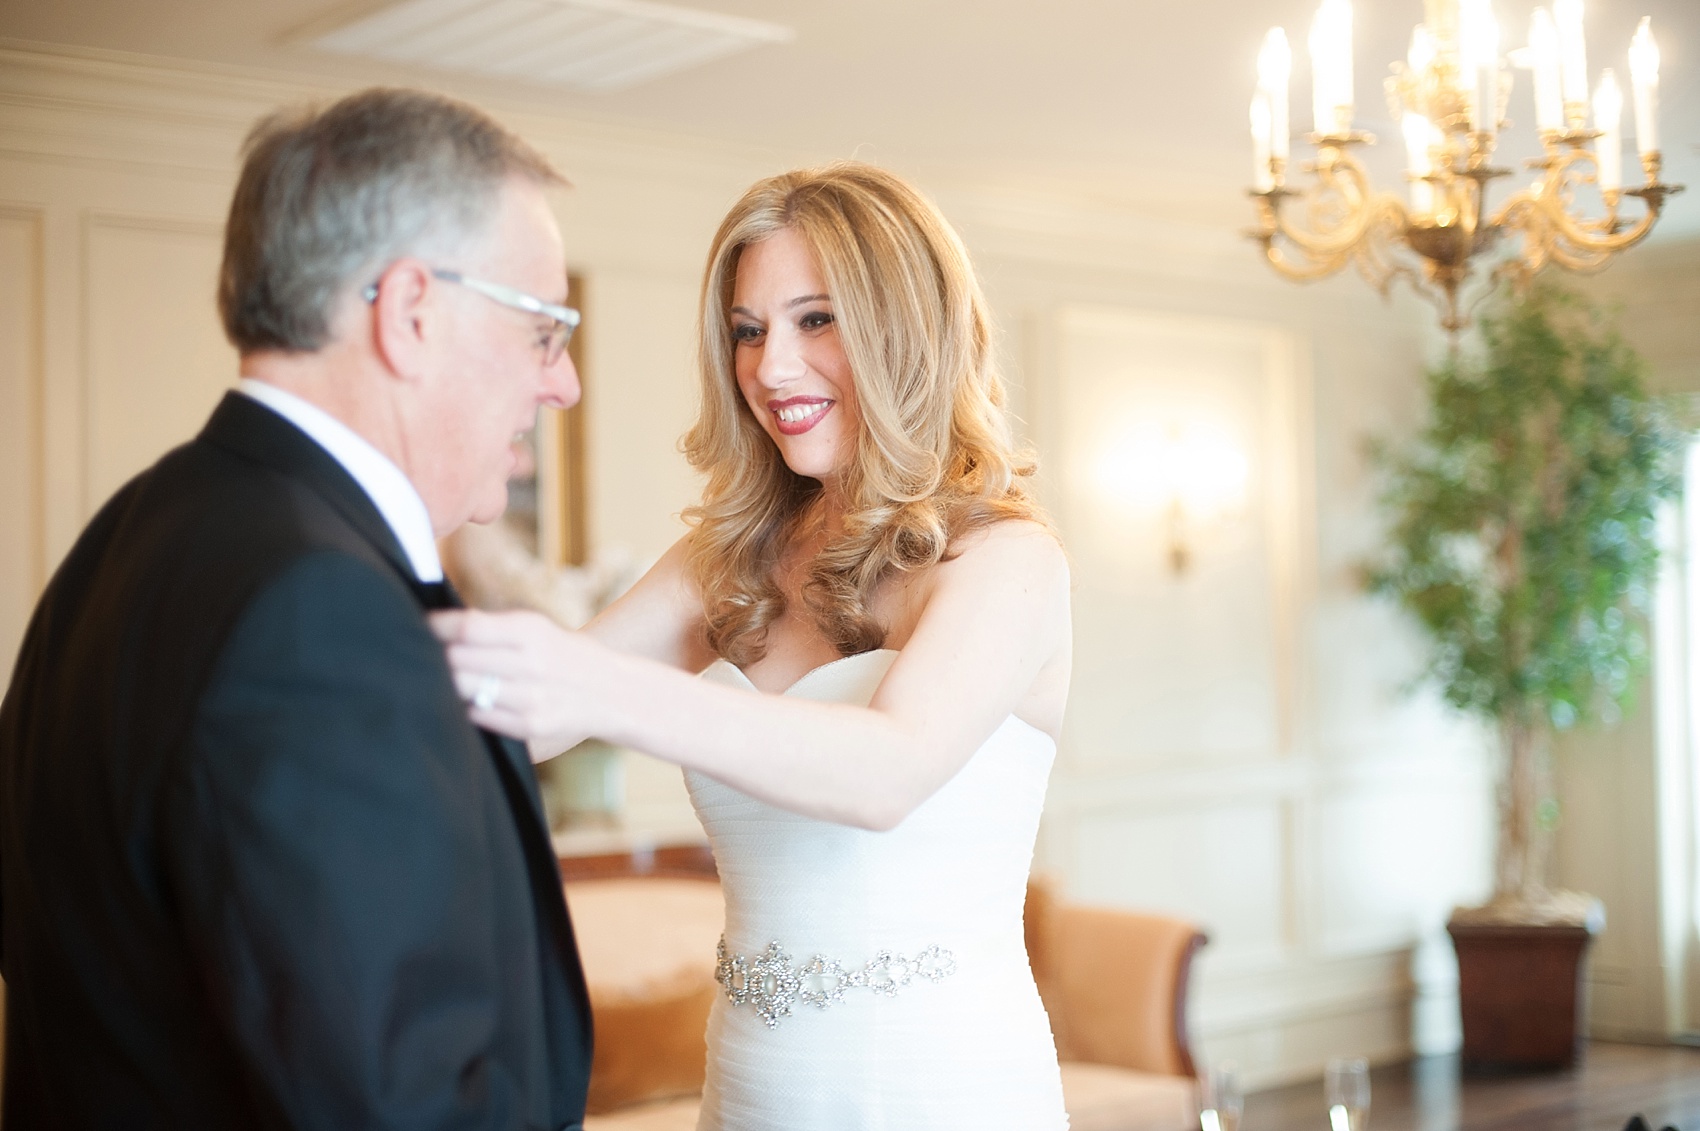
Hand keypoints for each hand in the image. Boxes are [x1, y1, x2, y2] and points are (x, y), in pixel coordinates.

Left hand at [428, 609, 609, 753]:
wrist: (611, 692)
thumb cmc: (562, 654)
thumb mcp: (536, 627)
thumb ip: (490, 627)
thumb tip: (436, 627)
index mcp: (532, 631)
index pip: (468, 627)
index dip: (436, 627)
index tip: (420, 625)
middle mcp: (533, 664)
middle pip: (458, 661)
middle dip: (435, 657)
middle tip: (422, 653)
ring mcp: (531, 699)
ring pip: (463, 692)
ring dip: (446, 685)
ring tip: (443, 678)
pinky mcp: (529, 727)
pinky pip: (478, 717)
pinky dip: (467, 708)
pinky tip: (471, 700)